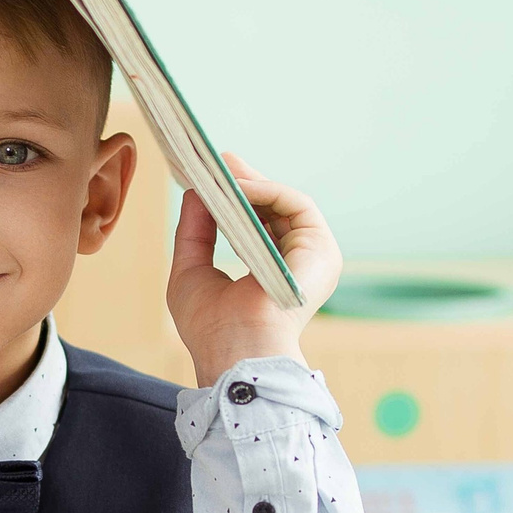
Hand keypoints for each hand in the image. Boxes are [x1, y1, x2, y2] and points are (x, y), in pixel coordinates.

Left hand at [166, 153, 341, 387]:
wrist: (234, 352)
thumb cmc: (212, 328)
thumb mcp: (191, 270)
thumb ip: (195, 231)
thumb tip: (196, 192)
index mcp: (275, 273)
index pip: (262, 224)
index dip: (240, 198)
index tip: (215, 175)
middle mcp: (299, 263)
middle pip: (277, 209)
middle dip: (248, 181)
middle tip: (220, 160)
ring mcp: (314, 256)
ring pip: (286, 202)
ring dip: (252, 184)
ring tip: (222, 172)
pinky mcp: (320, 248)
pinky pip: (295, 203)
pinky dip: (266, 191)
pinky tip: (237, 188)